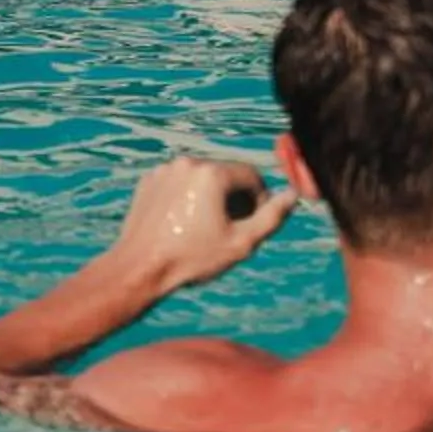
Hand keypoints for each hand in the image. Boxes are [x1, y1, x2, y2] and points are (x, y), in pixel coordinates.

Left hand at [108, 158, 294, 293]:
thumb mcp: (241, 243)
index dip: (259, 200)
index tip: (253, 224)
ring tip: (205, 229)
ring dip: (211, 197)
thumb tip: (293, 195)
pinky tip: (183, 224)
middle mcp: (188, 162)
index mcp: (212, 173)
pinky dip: (187, 197)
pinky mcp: (149, 180)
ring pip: (202, 178)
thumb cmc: (191, 258)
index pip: (251, 176)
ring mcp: (165, 170)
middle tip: (229, 230)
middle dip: (234, 199)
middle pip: (226, 174)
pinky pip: (179, 182)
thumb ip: (271, 217)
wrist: (139, 268)